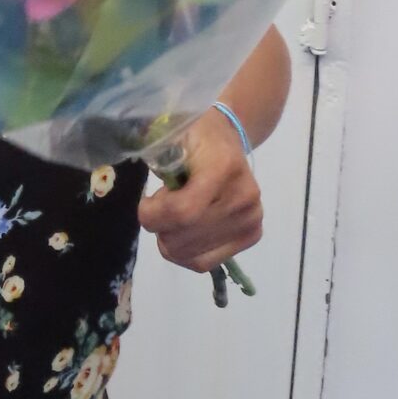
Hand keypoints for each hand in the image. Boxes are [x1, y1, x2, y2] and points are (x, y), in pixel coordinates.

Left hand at [138, 109, 262, 273]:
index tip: (146, 201)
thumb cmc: (193, 136)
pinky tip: (182, 232)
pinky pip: (203, 263)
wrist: (227, 139)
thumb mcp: (170, 135)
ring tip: (177, 212)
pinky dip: (183, 253)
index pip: (183, 212)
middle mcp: (244, 197)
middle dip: (159, 225)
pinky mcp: (251, 235)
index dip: (153, 214)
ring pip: (189, 254)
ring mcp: (251, 219)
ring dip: (170, 238)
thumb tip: (146, 198)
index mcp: (224, 167)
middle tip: (164, 202)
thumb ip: (156, 160)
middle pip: (182, 237)